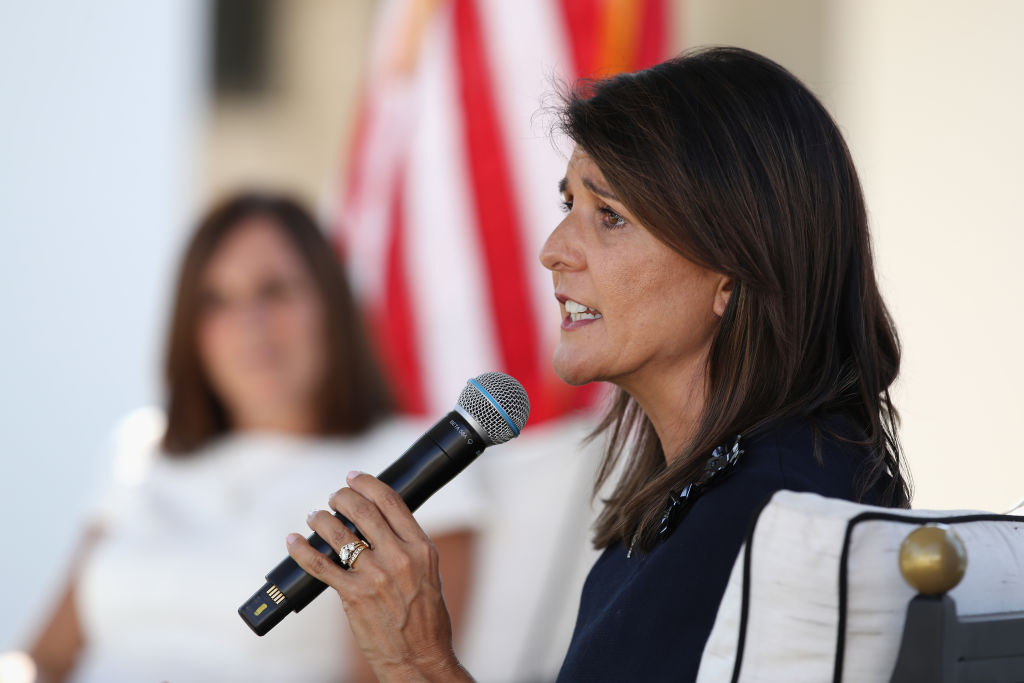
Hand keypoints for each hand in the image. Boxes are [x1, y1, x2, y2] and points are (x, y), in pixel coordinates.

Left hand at [287, 471, 472, 681]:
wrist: (420, 658)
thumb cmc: (426, 618)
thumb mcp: (429, 573)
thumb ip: (408, 546)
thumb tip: (381, 523)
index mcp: (421, 547)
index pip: (391, 501)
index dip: (368, 483)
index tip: (354, 477)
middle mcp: (399, 557)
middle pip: (362, 510)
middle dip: (342, 497)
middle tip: (334, 497)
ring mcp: (375, 576)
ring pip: (338, 533)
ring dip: (320, 518)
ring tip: (314, 517)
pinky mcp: (353, 595)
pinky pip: (319, 564)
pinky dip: (301, 549)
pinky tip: (293, 541)